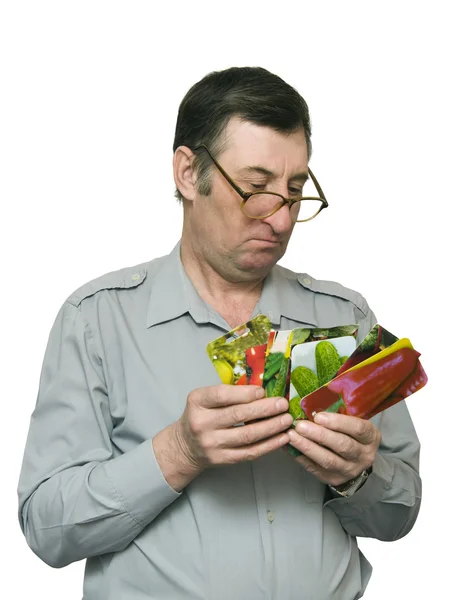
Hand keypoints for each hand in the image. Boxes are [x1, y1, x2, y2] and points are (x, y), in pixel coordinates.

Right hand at [175, 384, 292, 471]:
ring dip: (271, 427)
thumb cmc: (201, 415)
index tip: (263, 391)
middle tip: (283, 404)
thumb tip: (263, 389)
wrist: (185, 446)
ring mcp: (212, 444)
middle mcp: (202, 423)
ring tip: (286, 419)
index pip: (222, 396)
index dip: (245, 393)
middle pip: (237, 415)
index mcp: (198, 402)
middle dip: (264, 409)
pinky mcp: (222, 459)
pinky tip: (282, 438)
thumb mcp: (205, 399)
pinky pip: (250, 452)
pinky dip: (269, 445)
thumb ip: (228, 393)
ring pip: (247, 436)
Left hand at [287, 412, 380, 486]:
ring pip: (328, 460)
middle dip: (319, 435)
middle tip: (300, 425)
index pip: (358, 429)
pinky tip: (288, 446)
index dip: (338, 422)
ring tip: (291, 435)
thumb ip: (341, 412)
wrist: (355, 461)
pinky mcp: (332, 478)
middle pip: (342, 445)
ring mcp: (348, 470)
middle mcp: (363, 455)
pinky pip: (314, 468)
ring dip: (307, 447)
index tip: (318, 416)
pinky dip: (300, 457)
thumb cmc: (351, 434)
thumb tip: (312, 400)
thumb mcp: (355, 421)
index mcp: (371, 437)